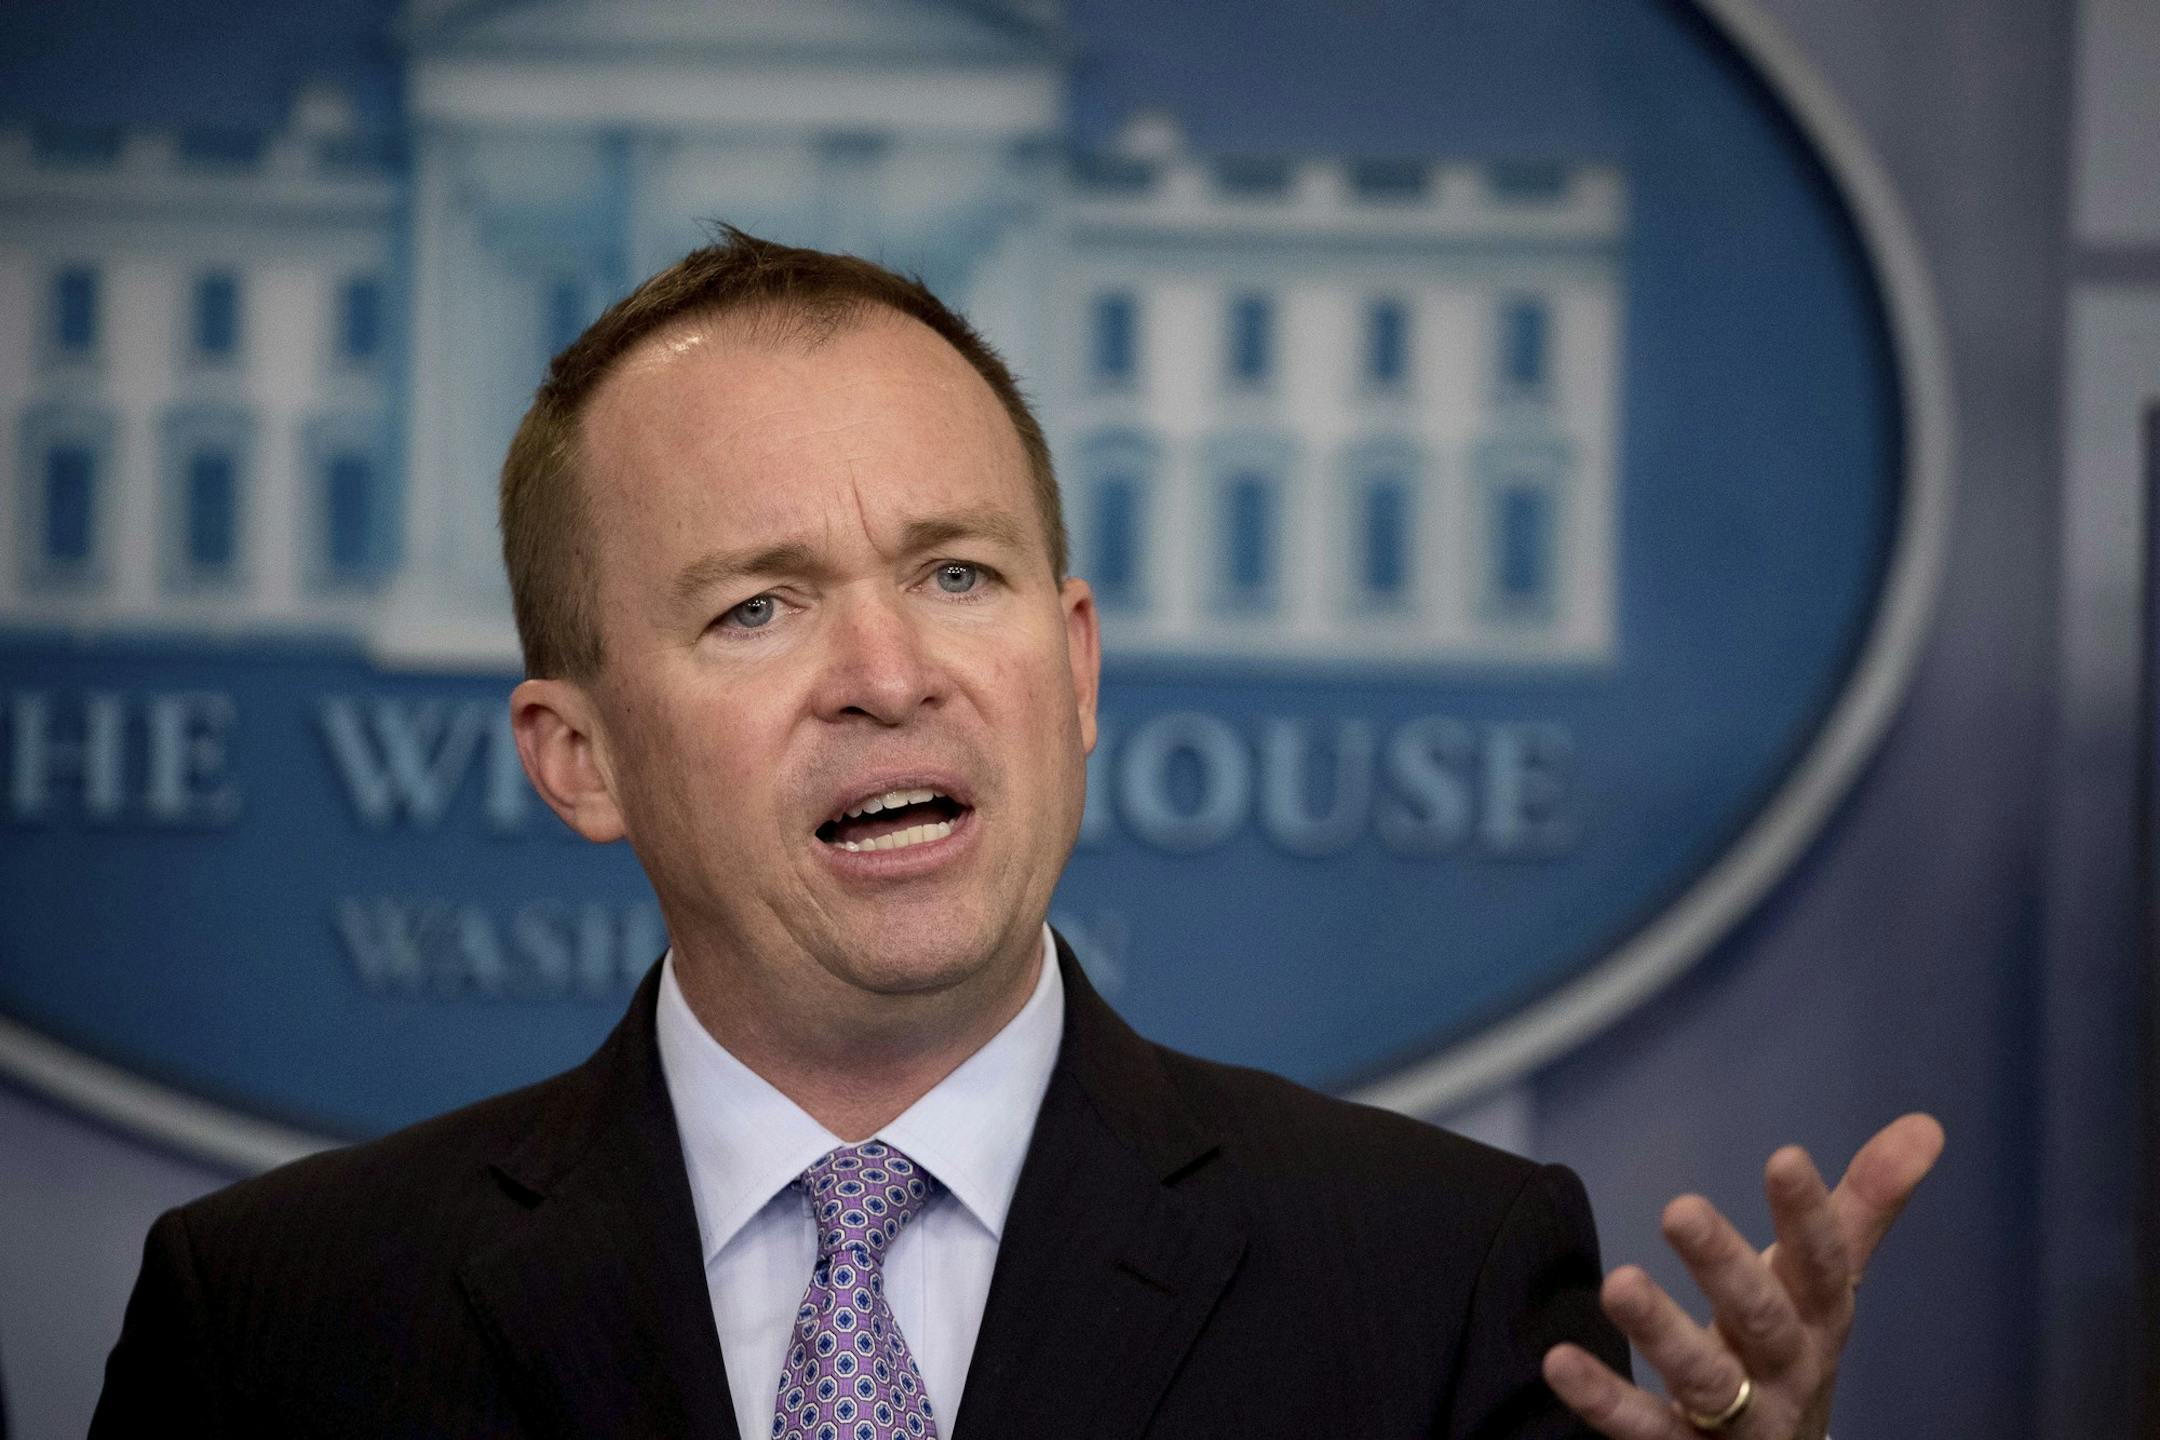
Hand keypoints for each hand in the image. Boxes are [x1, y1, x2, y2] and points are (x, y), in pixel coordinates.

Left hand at [1542, 1113, 1943, 1439]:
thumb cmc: (1793, 1341)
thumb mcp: (1826, 1279)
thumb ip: (1865, 1204)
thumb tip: (1927, 1124)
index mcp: (1818, 1318)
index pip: (1825, 1265)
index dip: (1808, 1215)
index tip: (1785, 1157)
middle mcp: (1784, 1369)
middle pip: (1762, 1319)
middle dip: (1725, 1267)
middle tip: (1680, 1208)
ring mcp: (1738, 1419)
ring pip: (1703, 1378)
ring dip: (1662, 1333)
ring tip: (1618, 1283)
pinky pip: (1644, 1430)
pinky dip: (1603, 1399)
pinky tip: (1559, 1360)